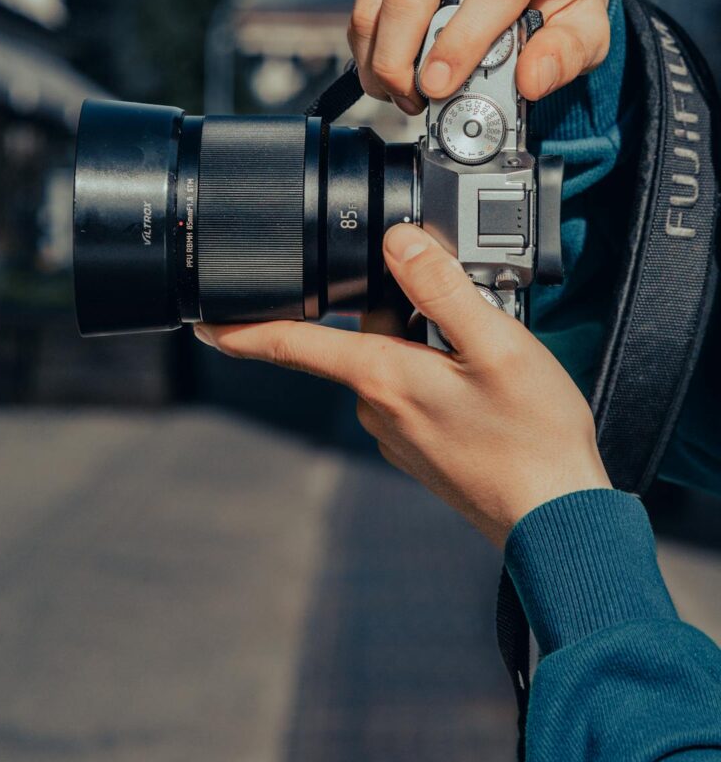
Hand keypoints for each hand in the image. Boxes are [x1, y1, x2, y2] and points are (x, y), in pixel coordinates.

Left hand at [194, 224, 609, 547]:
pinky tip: (488, 386)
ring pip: (396, 361)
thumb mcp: (497, 343)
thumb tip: (399, 243)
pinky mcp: (421, 450)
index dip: (243, 329)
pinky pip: (416, 390)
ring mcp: (398, 434)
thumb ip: (443, 288)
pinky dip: (443, 374)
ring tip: (493, 356)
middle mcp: (378, 409)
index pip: (293, 345)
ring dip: (432, 344)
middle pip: (366, 335)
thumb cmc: (532, 437)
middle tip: (470, 312)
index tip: (203, 319)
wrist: (558, 517)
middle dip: (405, 310)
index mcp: (384, 378)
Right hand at [348, 0, 609, 113]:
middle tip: (412, 101)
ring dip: (378, 57)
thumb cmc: (559, 3)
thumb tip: (532, 80)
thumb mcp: (587, 33)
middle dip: (399, 60)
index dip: (459, 43)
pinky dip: (369, 41)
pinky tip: (389, 64)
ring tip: (400, 91)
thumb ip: (565, 57)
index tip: (437, 86)